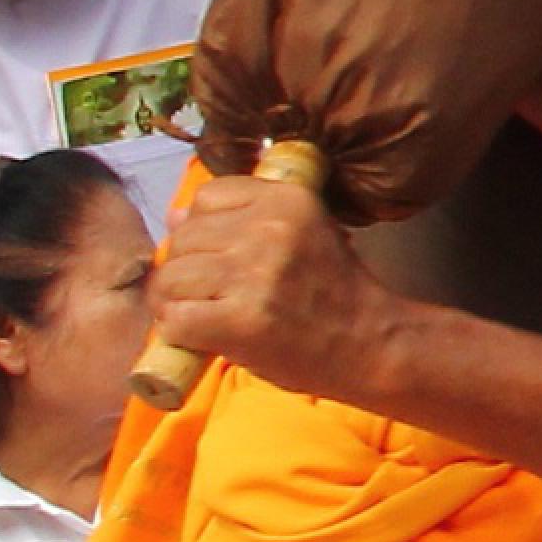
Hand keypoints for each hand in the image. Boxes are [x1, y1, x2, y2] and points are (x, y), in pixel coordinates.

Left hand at [142, 156, 384, 405]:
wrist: (369, 344)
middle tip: (213, 294)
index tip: (224, 255)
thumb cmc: (331, 291)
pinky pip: (175, 318)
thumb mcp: (301, 233)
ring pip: (171, 278)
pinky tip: (202, 337)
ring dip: (176, 302)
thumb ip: (243, 219)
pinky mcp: (242, 319)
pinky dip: (179, 333)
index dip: (206, 228)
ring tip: (205, 316)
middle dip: (186, 268)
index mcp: (288, 199)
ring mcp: (255, 274)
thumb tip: (174, 216)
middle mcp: (270, 229)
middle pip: (183, 238)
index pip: (208, 197)